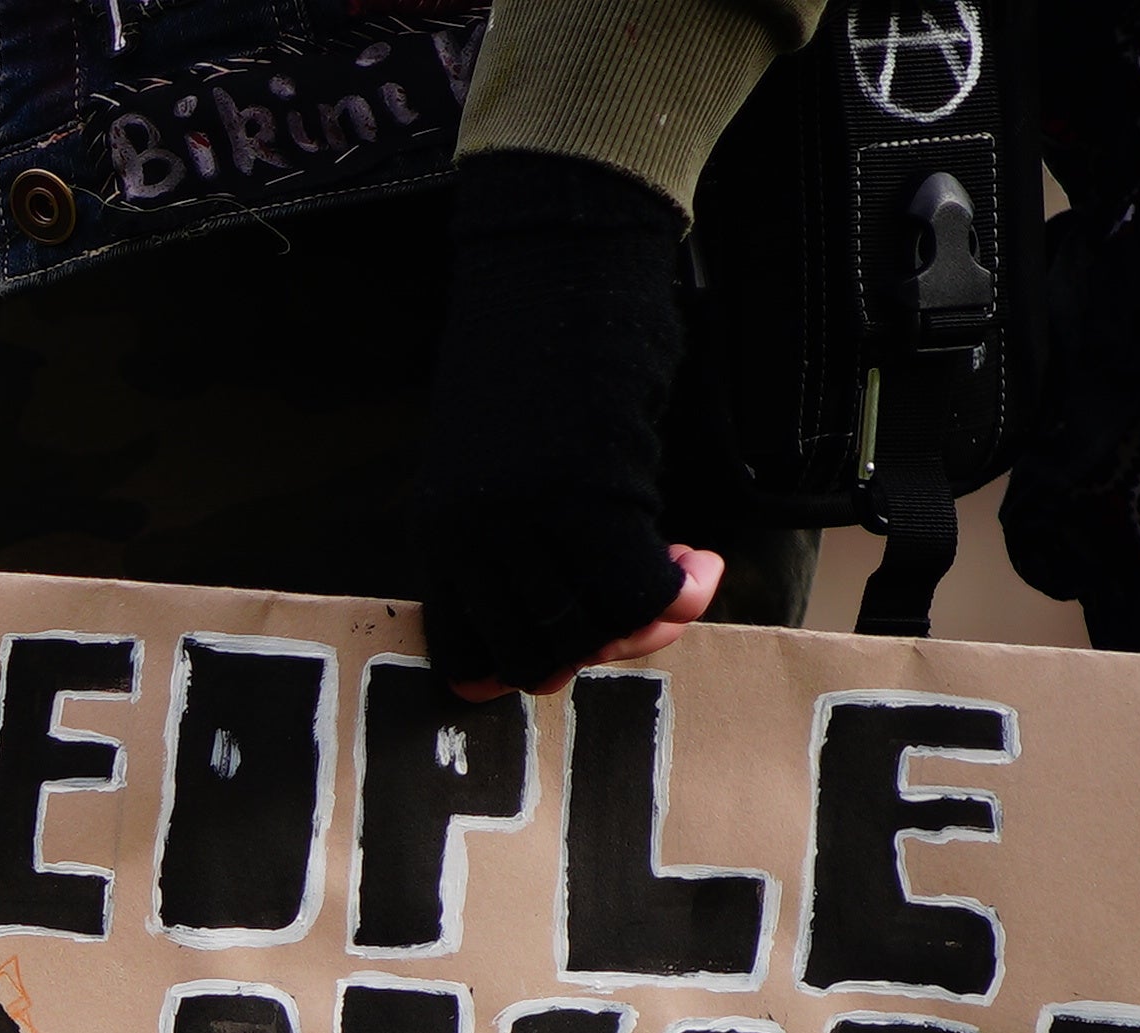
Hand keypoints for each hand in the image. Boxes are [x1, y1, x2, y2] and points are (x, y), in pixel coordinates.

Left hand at [419, 148, 703, 696]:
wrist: (556, 260)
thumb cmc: (534, 342)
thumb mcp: (496, 459)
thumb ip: (515, 534)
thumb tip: (570, 602)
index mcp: (440, 533)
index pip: (465, 652)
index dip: (528, 664)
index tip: (577, 643)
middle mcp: (475, 539)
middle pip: (535, 651)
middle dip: (598, 650)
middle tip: (644, 618)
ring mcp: (530, 522)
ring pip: (591, 628)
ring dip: (648, 622)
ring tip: (680, 587)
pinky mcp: (593, 496)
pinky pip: (638, 589)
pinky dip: (677, 592)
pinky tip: (698, 566)